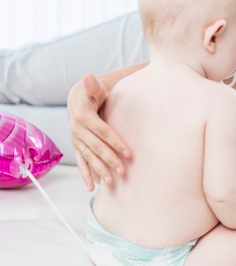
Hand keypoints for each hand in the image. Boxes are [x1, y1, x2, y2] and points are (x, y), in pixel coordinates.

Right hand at [67, 73, 128, 190]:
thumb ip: (94, 85)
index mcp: (84, 114)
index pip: (102, 131)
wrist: (79, 95)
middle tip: (124, 171)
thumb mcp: (96, 85)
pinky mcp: (77, 145)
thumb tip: (88, 77)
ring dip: (99, 170)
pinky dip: (85, 174)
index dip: (115, 142)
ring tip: (111, 182)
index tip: (129, 153)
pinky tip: (91, 187)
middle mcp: (77, 129)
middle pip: (96, 147)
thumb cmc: (95, 90)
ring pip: (88, 156)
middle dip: (110, 159)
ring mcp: (76, 139)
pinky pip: (80, 161)